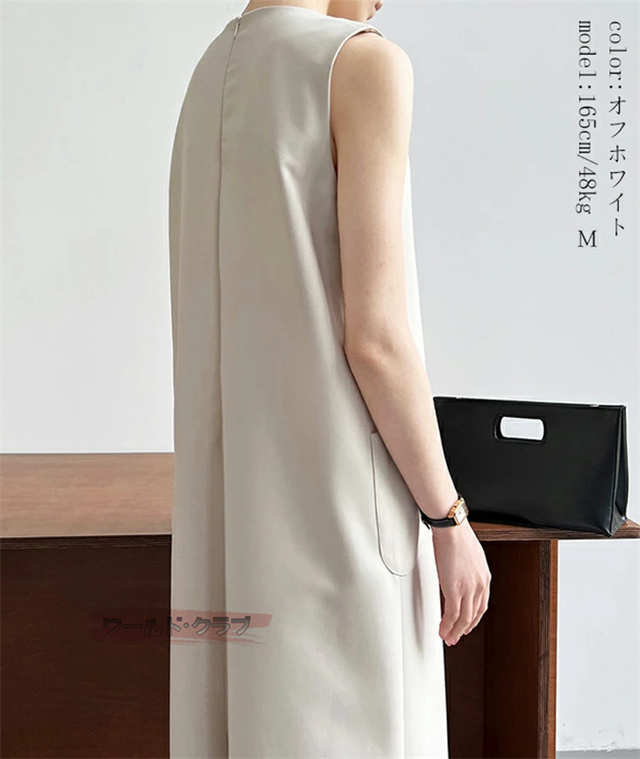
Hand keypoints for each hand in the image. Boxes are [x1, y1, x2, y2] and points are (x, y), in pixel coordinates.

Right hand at [431, 519, 491, 645]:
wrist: (452, 529)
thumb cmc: (458, 536)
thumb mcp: (470, 556)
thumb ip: (468, 570)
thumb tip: (458, 574)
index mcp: (484, 577)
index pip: (481, 605)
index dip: (474, 618)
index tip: (466, 625)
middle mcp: (479, 585)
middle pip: (473, 615)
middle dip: (464, 629)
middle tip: (456, 637)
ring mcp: (468, 589)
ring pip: (463, 619)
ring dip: (454, 631)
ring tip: (447, 638)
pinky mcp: (454, 589)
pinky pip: (451, 614)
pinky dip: (446, 625)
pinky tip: (442, 630)